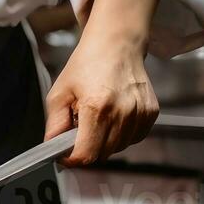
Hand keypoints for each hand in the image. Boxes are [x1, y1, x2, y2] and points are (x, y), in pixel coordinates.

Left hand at [44, 0, 161, 165]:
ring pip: (118, 148)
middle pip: (102, 154)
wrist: (116, 44)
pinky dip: (120, 135)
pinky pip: (133, 138)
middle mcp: (123, 113)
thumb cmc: (86, 65)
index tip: (64, 155)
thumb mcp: (60, 92)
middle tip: (78, 130)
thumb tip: (52, 148)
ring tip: (96, 117)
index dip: (72, 159)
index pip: (86, 154)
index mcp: (97, 107)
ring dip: (104, 141)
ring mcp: (140, 114)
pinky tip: (112, 116)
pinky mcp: (151, 113)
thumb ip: (54, 124)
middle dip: (86, 148)